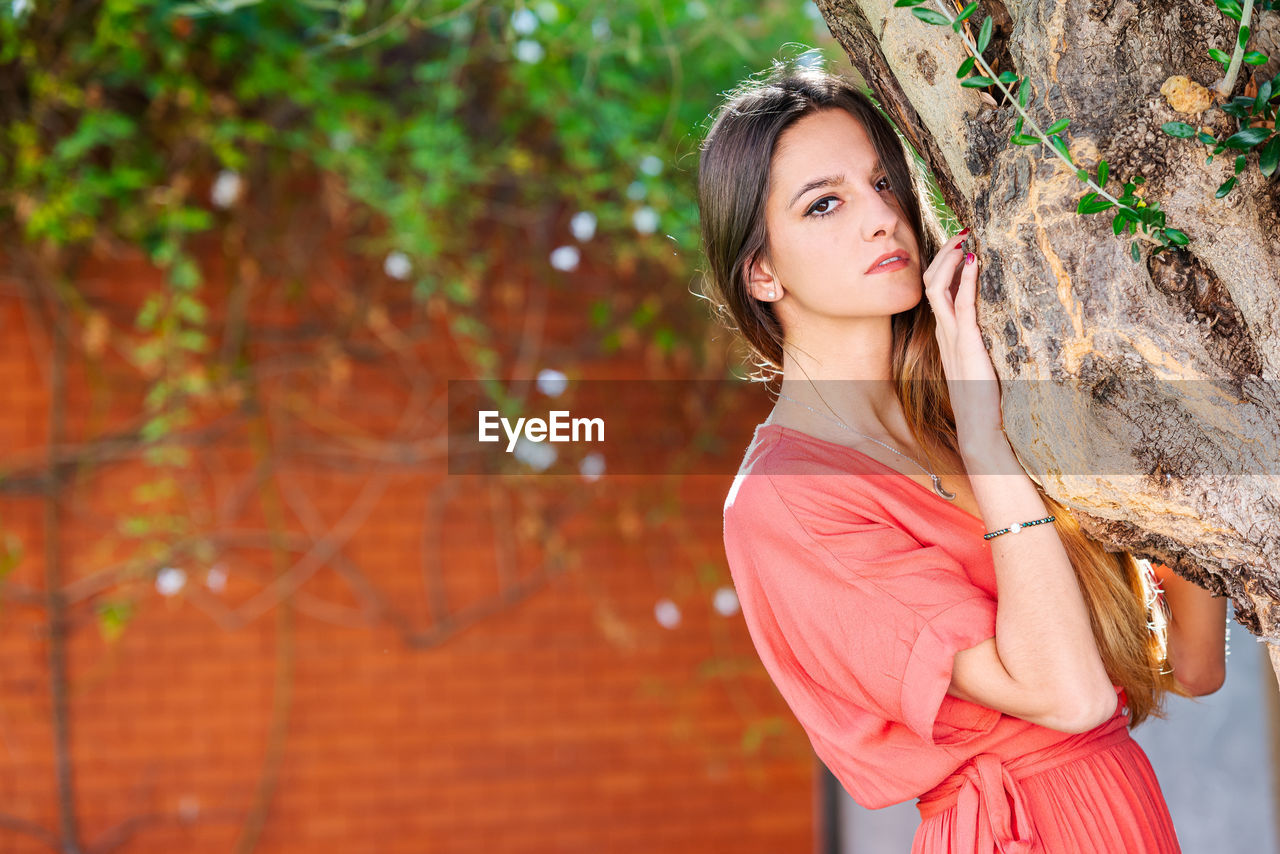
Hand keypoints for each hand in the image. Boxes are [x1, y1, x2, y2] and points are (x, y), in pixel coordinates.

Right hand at [921, 232, 1002, 439]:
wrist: (978, 426)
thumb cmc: (981, 398)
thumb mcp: (978, 362)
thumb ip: (979, 341)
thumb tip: (991, 322)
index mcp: (945, 335)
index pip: (936, 291)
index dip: (944, 265)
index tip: (959, 245)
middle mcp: (943, 332)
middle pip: (931, 283)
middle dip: (942, 255)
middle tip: (960, 233)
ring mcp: (951, 337)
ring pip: (937, 289)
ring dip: (949, 260)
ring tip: (962, 240)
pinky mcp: (965, 344)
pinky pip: (961, 306)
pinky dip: (966, 281)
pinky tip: (974, 263)